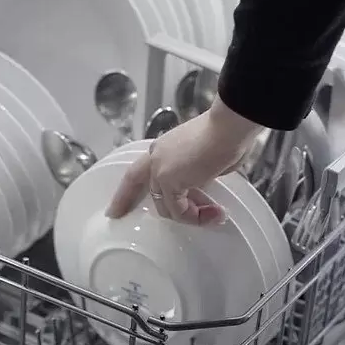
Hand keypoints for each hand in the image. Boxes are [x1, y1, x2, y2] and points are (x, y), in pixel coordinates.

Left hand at [105, 98, 262, 224]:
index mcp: (164, 148)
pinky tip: (214, 213)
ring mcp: (160, 169)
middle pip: (138, 186)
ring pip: (166, 206)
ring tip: (216, 215)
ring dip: (192, 216)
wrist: (230, 127)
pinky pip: (179, 211)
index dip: (126, 190)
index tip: (114, 207)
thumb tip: (203, 183)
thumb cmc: (228, 135)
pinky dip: (196, 217)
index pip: (138, 172)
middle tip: (118, 215)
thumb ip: (198, 172)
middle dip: (128, 202)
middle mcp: (156, 157)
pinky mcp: (169, 181)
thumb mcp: (208, 159)